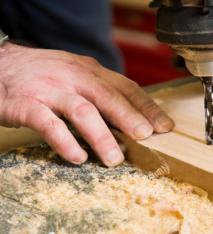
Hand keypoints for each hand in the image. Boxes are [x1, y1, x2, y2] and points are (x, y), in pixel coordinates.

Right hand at [0, 43, 173, 165]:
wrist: (2, 63)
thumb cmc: (46, 74)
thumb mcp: (78, 75)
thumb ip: (101, 92)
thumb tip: (130, 115)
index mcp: (90, 71)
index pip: (126, 87)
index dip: (147, 106)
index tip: (164, 126)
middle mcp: (74, 76)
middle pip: (108, 96)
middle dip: (130, 117)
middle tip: (146, 137)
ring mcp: (51, 90)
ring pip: (82, 111)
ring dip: (101, 136)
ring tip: (114, 158)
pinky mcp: (28, 105)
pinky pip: (49, 125)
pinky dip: (65, 142)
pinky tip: (77, 157)